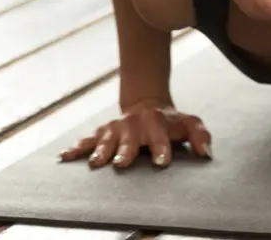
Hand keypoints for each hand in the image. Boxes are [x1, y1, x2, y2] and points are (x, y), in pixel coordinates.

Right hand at [58, 100, 211, 168]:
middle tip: (121, 163)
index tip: (162, 161)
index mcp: (157, 122)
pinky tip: (65, 156)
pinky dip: (77, 148)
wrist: (148, 106)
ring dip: (101, 151)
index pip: (160, 135)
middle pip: (130, 137)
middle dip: (126, 150)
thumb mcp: (189, 124)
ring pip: (107, 139)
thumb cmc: (171, 122)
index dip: (161, 147)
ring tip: (95, 163)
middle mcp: (134, 123)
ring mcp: (116, 128)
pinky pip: (87, 140)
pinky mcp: (102, 132)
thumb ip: (200, 136)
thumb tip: (205, 153)